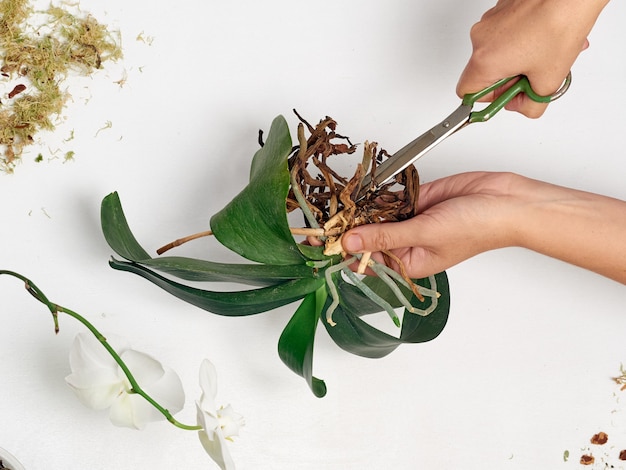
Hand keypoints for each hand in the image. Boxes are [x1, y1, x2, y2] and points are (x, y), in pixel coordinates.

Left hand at [342, 172, 625, 283]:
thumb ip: (385, 236)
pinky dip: (377, 193)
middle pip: (369, 236)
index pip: (368, 260)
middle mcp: (407, 243)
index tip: (321, 241)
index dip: (345, 251)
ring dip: (360, 209)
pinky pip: (391, 196)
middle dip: (348, 227)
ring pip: (377, 215)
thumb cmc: (477, 228)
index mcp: (408, 263)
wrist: (506, 201)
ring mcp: (411, 218)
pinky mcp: (417, 197)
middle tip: (320, 216)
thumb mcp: (423, 234)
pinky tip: (357, 189)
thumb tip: (350, 242)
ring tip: (331, 202)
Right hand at [457, 0, 607, 117]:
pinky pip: (506, 34)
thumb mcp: (549, 81)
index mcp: (485, 61)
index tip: (503, 99)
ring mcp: (490, 21)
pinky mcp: (502, 9)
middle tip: (533, 76)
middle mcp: (481, 39)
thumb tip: (522, 105)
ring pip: (499, 52)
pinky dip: (524, 40)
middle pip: (485, 72)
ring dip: (520, 59)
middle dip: (510, 78)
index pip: (467, 93)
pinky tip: (545, 38)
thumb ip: (530, 106)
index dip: (488, 99)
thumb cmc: (559, 24)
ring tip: (545, 54)